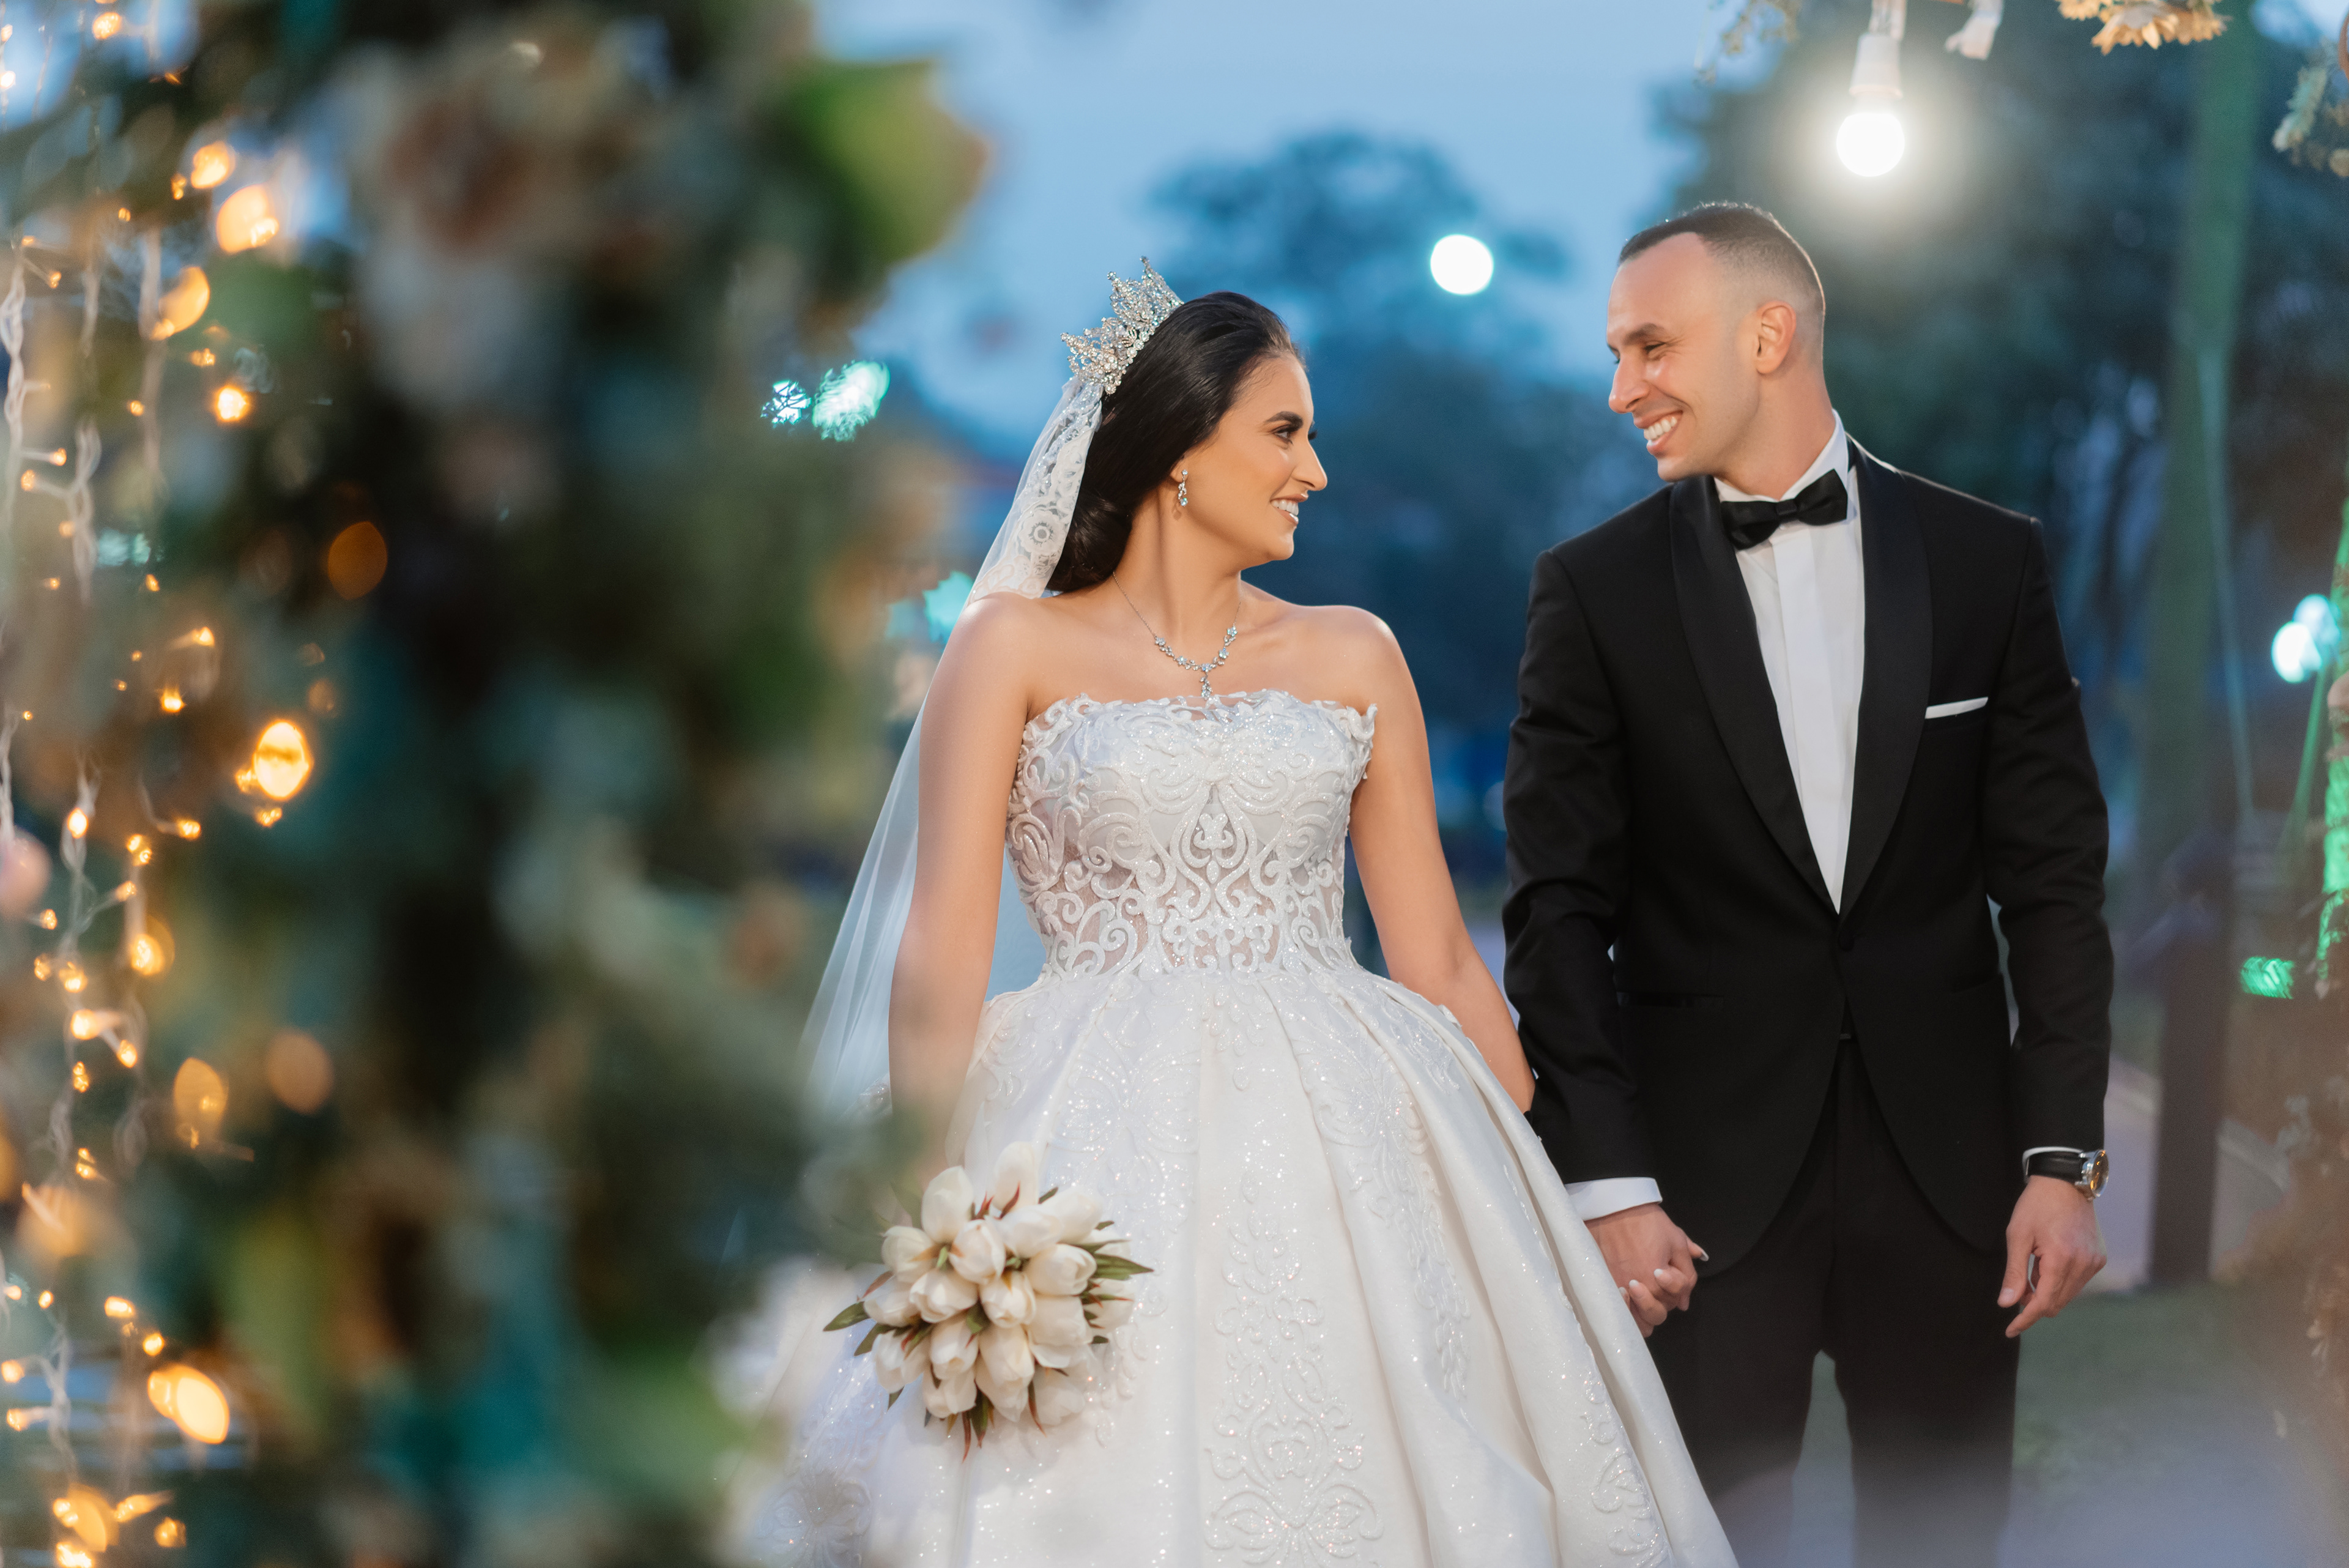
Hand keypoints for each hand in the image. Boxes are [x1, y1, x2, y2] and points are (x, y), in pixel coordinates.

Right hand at [1585, 1201, 1704, 1336]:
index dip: (1677, 1285)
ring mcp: (1618, 1291)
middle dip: (1663, 1300)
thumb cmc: (1646, 1222)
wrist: (1613, 1209)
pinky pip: (1619, 1313)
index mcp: (1656, 1281)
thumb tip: (1685, 1300)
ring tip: (1642, 1295)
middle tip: (1656, 1278)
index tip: (1666, 1267)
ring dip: (1644, 1314)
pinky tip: (1627, 1298)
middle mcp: (1637, 1291)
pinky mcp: (1604, 1286)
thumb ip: (1687, 1272)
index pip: (1676, 1299)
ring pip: (1637, 1323)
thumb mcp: (1676, 1241)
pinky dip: (1626, 1312)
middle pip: (1658, 1314)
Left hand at [2000, 1175, 2105, 1336]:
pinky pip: (2076, 1282)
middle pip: (2056, 1302)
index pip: (2043, 1303)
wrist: (2064, 1182)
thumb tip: (2007, 1303)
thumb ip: (2014, 1273)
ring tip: (2032, 1270)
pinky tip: (2047, 1265)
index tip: (2010, 1329)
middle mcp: (2083, 1265)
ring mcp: (2093, 1262)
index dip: (2025, 1319)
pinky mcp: (2098, 1258)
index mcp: (2061, 1260)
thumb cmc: (2036, 1206)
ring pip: (2067, 1294)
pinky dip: (2059, 1282)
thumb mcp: (2017, 1236)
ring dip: (2047, 1292)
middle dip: (2034, 1304)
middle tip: (2017, 1290)